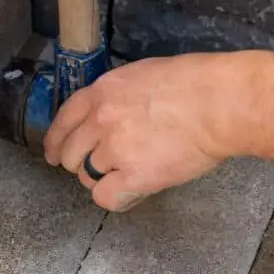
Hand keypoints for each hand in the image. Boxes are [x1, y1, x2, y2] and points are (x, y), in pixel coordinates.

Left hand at [43, 53, 241, 210]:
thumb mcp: (145, 75)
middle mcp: (101, 119)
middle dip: (80, 163)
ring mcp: (115, 148)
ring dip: (103, 179)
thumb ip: (121, 96)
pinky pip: (106, 197)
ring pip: (87, 176)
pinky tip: (134, 190)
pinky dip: (118, 197)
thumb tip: (116, 113)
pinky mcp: (134, 176)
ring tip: (127, 176)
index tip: (53, 153)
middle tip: (101, 167)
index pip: (64, 119)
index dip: (55, 140)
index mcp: (103, 91)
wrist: (219, 103)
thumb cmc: (196, 83)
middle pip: (70, 152)